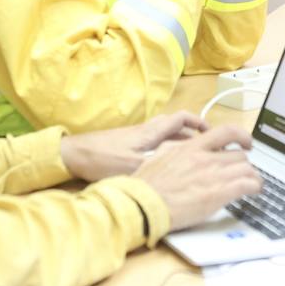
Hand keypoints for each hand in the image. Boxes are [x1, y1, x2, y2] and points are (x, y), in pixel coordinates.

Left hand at [60, 112, 206, 182]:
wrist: (72, 154)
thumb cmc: (100, 159)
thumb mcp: (131, 166)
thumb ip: (156, 164)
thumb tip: (182, 166)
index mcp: (150, 132)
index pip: (181, 119)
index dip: (199, 123)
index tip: (213, 133)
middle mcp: (146, 131)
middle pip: (176, 125)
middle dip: (193, 133)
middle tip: (206, 146)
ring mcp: (136, 137)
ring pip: (165, 135)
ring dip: (180, 142)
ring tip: (190, 156)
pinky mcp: (127, 145)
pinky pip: (155, 143)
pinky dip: (166, 149)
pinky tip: (165, 164)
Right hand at [133, 125, 261, 231]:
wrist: (142, 204)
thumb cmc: (145, 186)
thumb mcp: (158, 156)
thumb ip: (174, 149)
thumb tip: (181, 146)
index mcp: (191, 148)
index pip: (226, 132)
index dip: (242, 135)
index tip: (246, 142)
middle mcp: (205, 158)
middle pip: (239, 154)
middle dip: (244, 163)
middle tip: (244, 171)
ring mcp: (212, 175)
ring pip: (246, 168)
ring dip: (252, 176)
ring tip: (252, 182)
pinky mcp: (217, 193)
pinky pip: (246, 184)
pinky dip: (254, 186)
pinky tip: (254, 190)